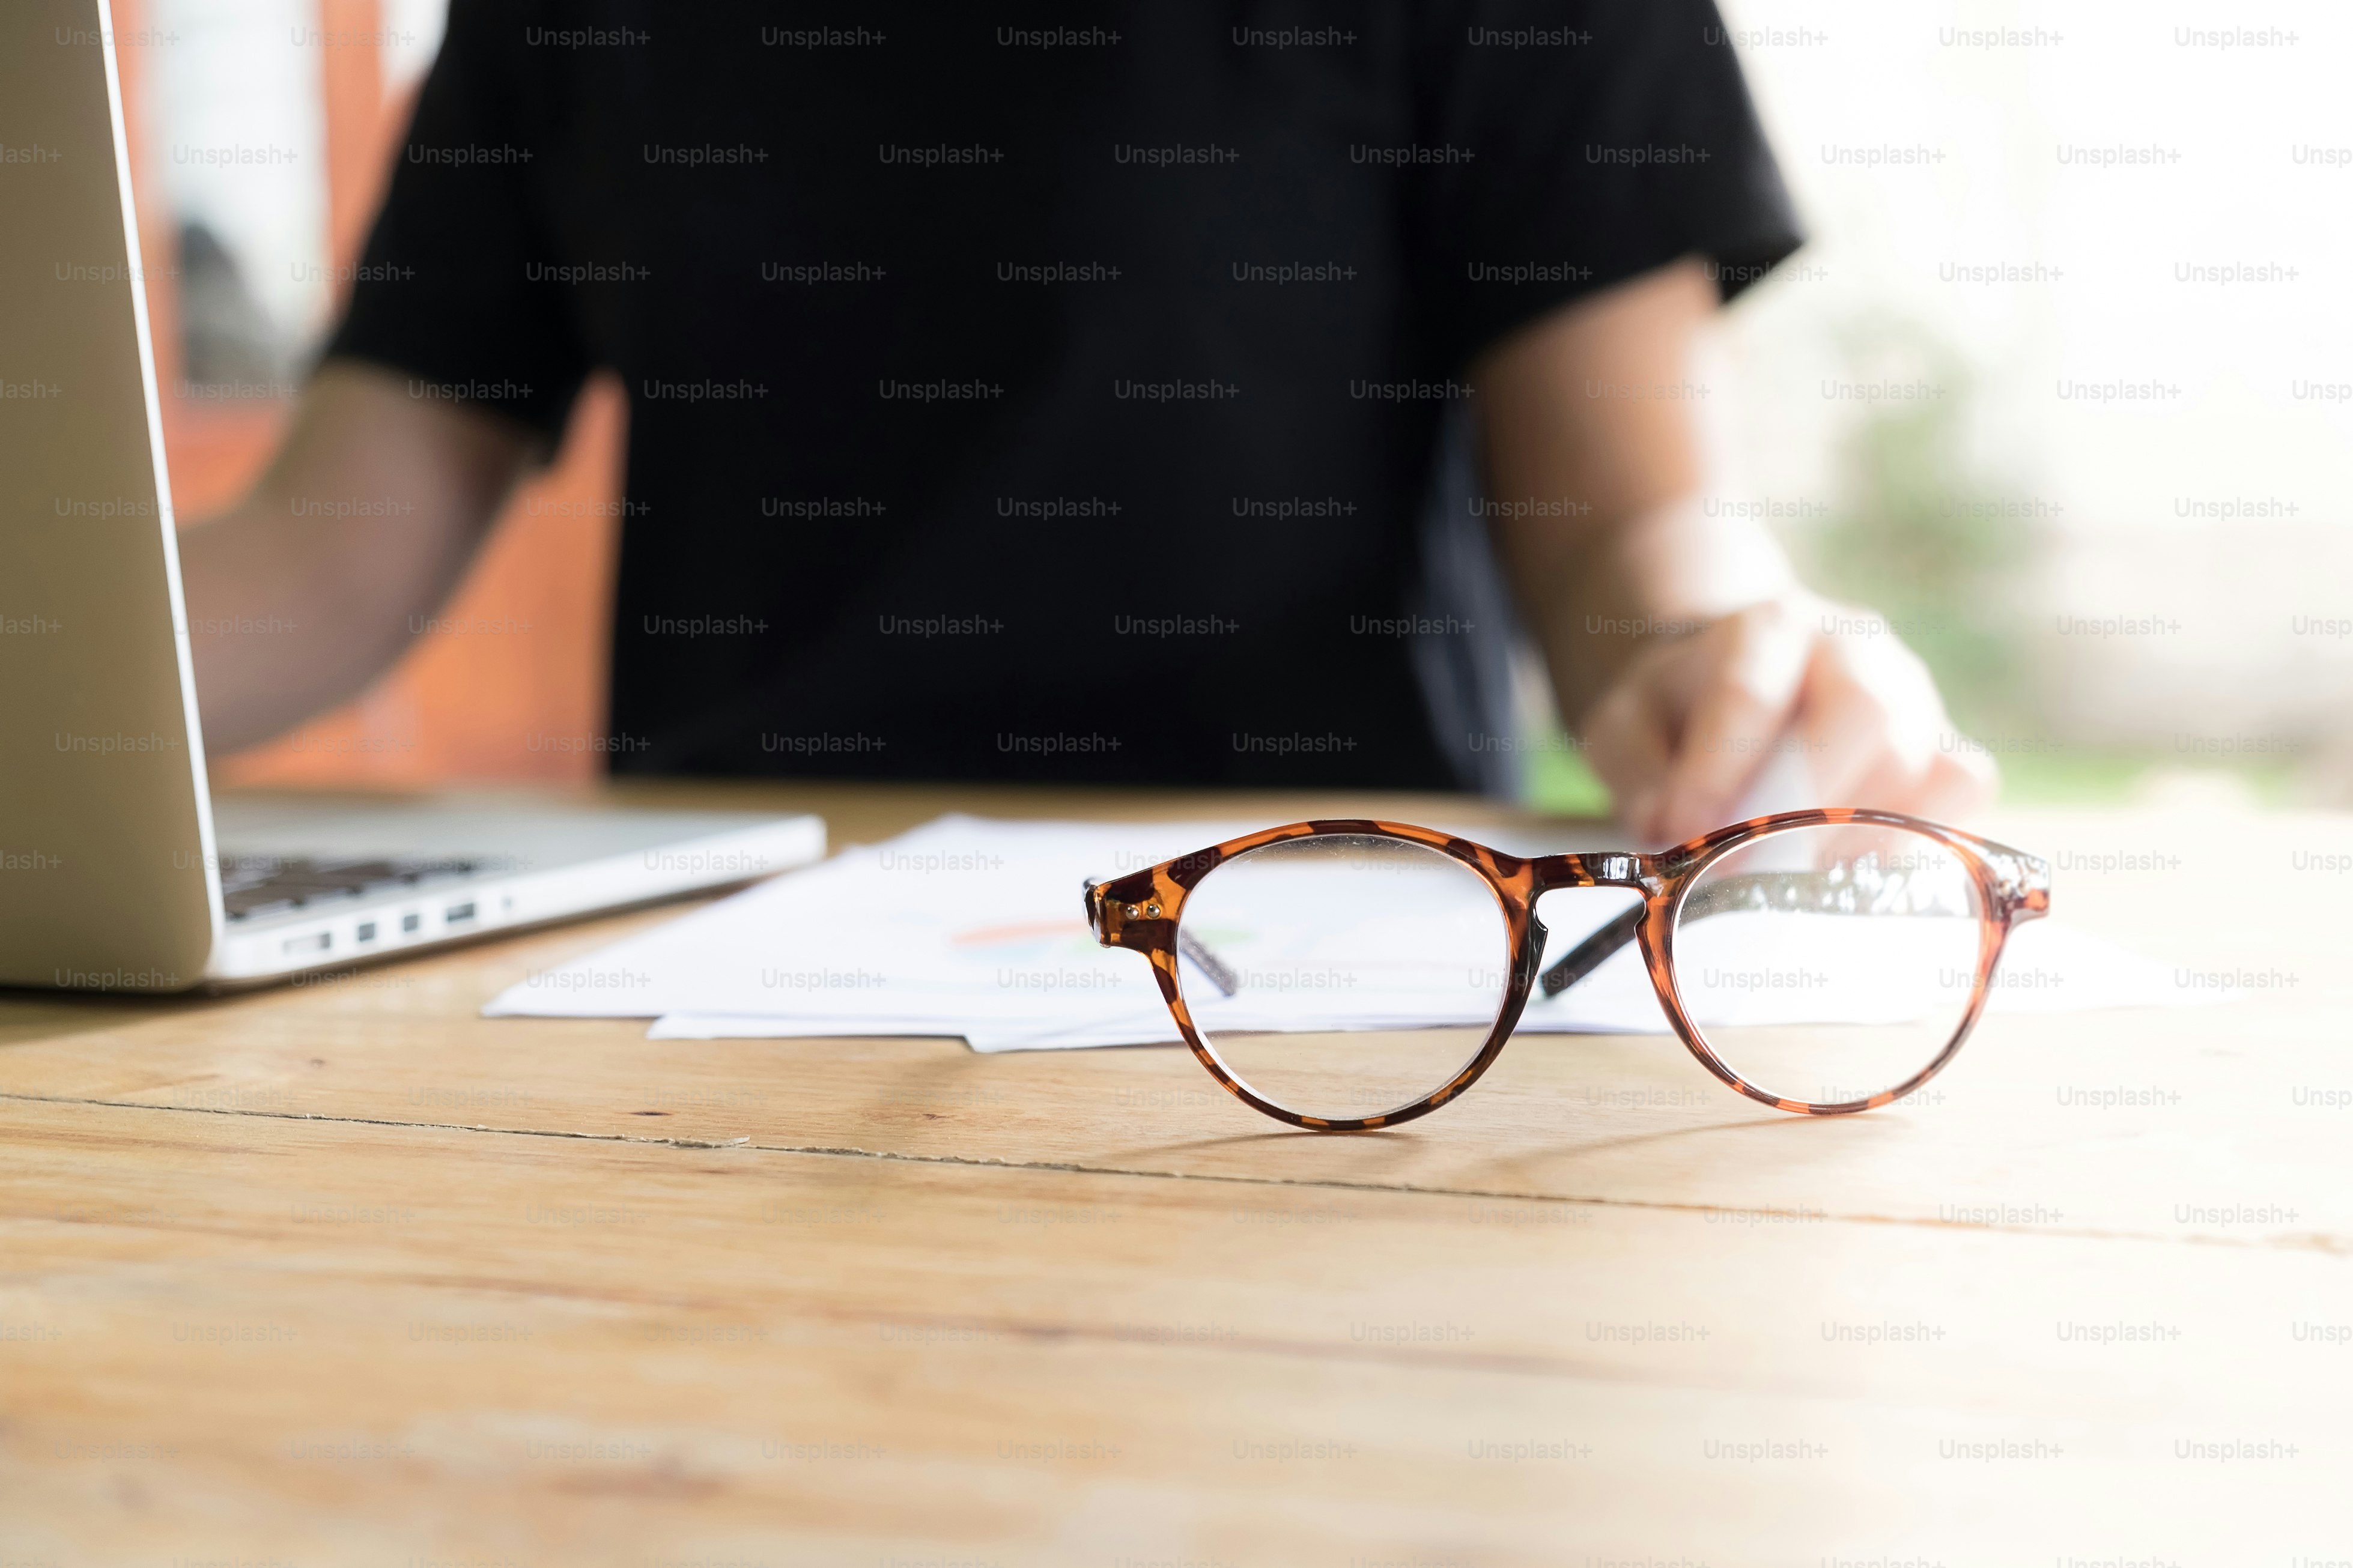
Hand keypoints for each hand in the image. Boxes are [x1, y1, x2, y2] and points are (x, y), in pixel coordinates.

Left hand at [1579, 593, 1997, 845]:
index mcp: (1771, 626)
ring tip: (1785, 870)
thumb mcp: (1628, 727)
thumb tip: (1672, 829)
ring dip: (1847, 835)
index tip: (1681, 830)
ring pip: (1916, 763)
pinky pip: (1961, 790)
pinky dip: (1914, 837)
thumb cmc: (1683, 710)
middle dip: (1802, 802)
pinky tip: (1847, 862)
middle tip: (1747, 863)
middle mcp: (1858, 651)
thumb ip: (1639, 776)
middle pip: (1864, 712)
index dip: (1718, 769)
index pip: (1751, 693)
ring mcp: (1916, 699)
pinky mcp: (1949, 749)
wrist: (1743, 688)